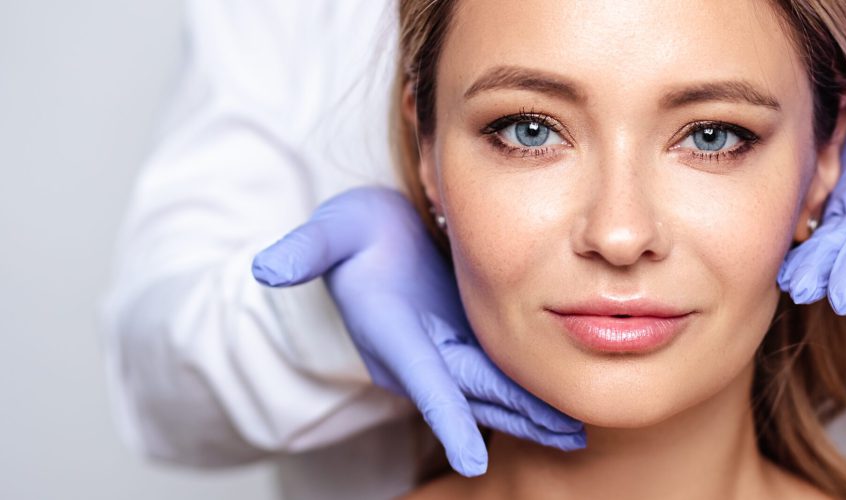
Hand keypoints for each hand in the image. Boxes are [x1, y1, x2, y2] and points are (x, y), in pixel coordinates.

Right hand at [251, 187, 583, 475]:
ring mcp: (445, 351)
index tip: (472, 459)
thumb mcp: (331, 230)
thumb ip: (305, 249)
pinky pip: (501, 374)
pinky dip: (531, 391)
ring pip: (493, 390)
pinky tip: (564, 405)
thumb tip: (267, 268)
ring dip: (533, 412)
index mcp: (392, 332)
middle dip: (518, 417)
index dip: (448, 419)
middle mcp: (420, 353)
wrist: (368, 239)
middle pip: (474, 394)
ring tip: (575, 434)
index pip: (423, 381)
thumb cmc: (353, 233)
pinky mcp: (465, 342)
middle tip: (566, 439)